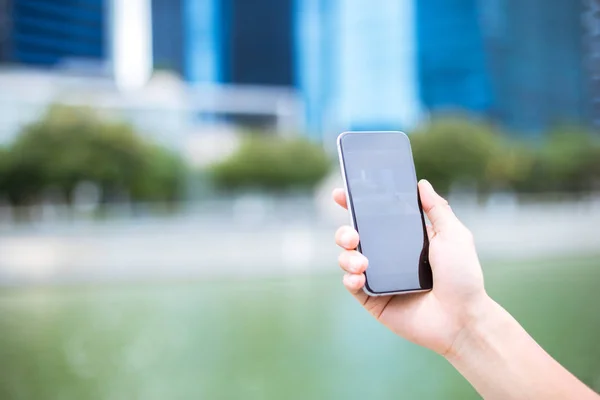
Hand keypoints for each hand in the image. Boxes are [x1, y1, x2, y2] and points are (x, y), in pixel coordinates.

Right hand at [334, 180, 489, 355]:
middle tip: (352, 235)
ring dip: (346, 255)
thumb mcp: (454, 235)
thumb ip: (437, 209)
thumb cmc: (463, 277)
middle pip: (354, 236)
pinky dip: (349, 278)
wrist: (462, 317)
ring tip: (362, 262)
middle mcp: (388, 256)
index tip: (340, 194)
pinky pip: (351, 284)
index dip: (355, 205)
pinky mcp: (373, 299)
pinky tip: (359, 276)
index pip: (375, 217)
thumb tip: (421, 184)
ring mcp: (379, 277)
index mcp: (405, 238)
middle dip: (344, 231)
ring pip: (347, 258)